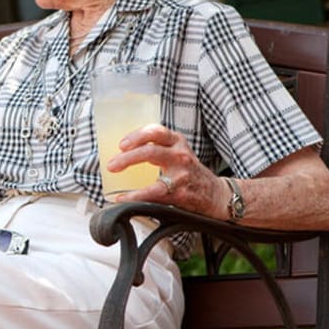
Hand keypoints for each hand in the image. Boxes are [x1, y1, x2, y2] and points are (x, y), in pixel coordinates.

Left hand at [106, 123, 226, 217]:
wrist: (217, 195)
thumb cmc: (191, 174)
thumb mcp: (179, 153)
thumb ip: (158, 149)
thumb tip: (124, 153)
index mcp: (177, 143)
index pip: (156, 131)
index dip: (136, 135)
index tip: (122, 144)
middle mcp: (180, 155)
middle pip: (150, 149)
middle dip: (127, 156)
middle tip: (112, 164)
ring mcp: (181, 173)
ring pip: (153, 167)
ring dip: (129, 166)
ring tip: (114, 173)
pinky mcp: (180, 192)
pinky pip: (154, 192)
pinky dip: (135, 195)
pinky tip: (123, 197)